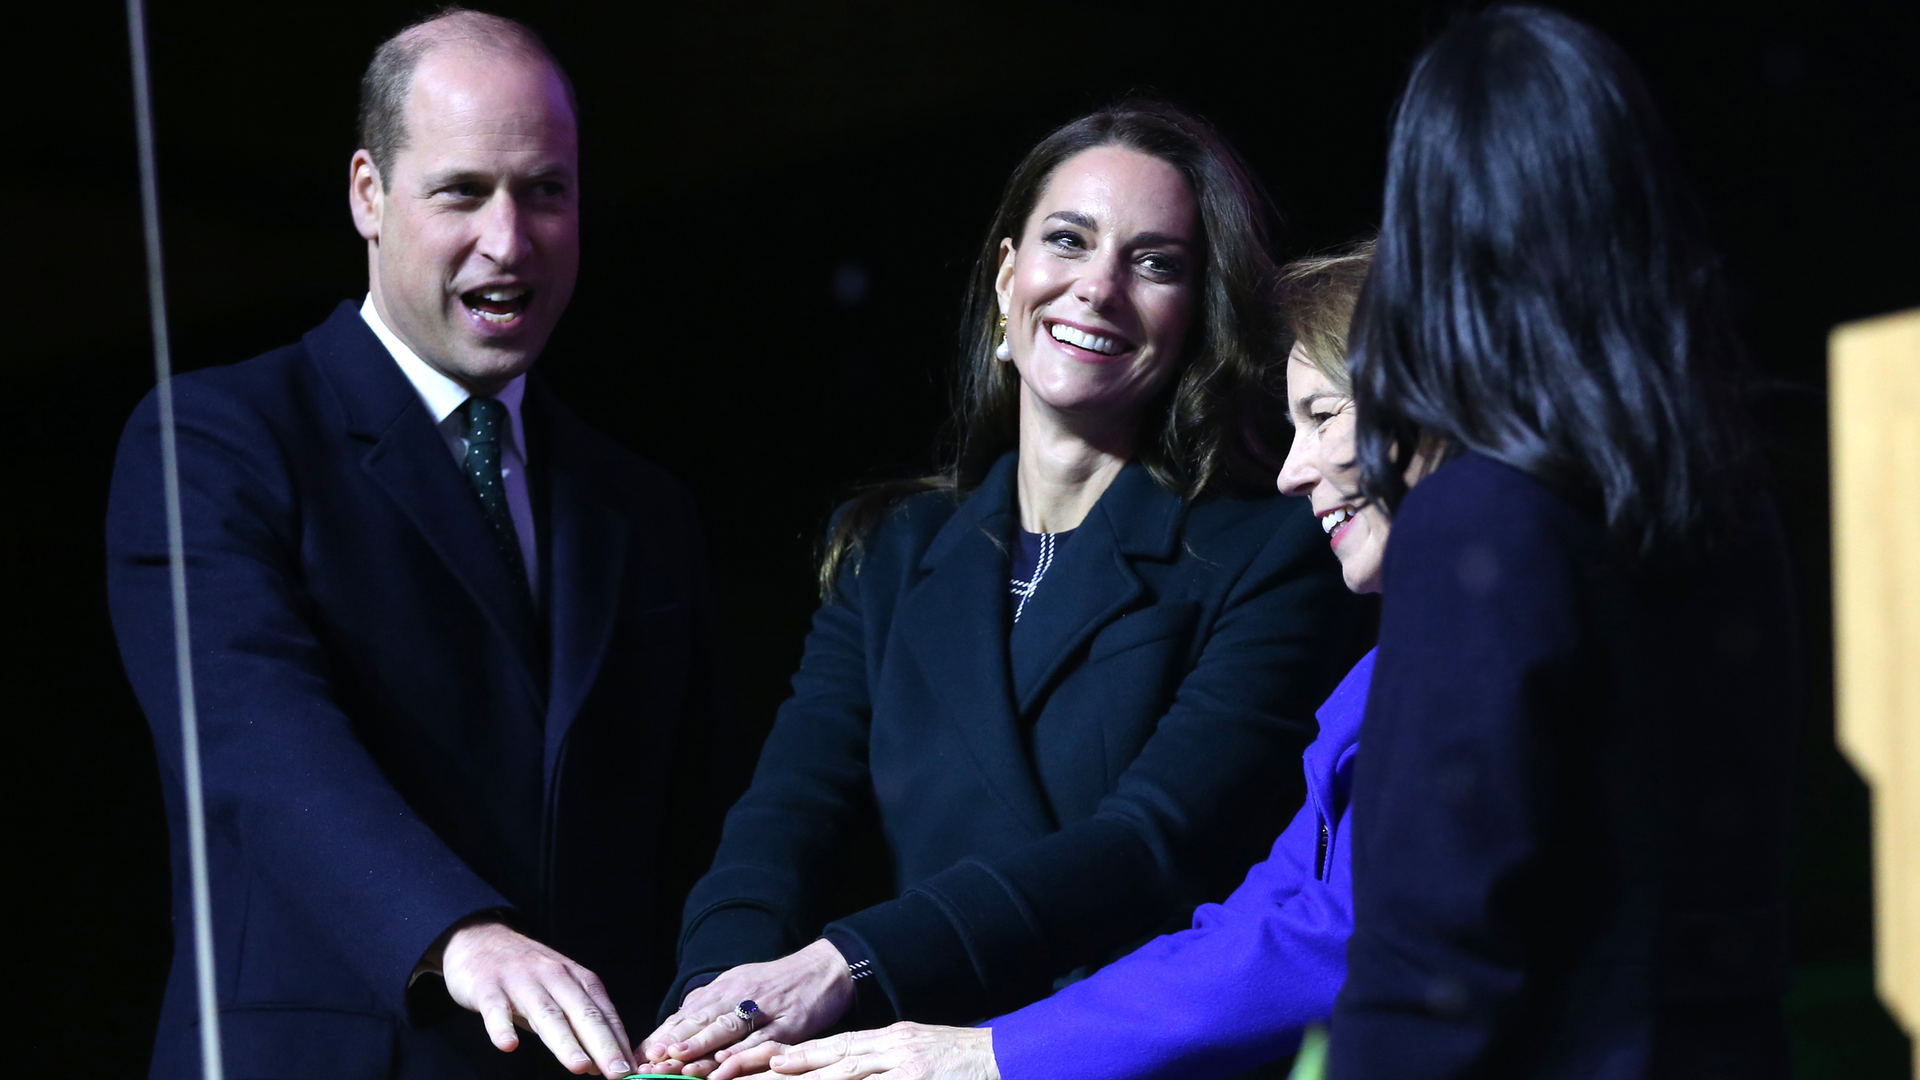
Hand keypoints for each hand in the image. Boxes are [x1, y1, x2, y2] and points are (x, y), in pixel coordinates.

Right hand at [436, 919, 635, 1076]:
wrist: (479, 939)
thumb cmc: (525, 975)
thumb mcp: (556, 992)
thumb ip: (576, 1024)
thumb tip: (600, 1064)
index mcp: (575, 978)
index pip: (603, 1012)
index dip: (618, 1042)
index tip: (631, 1070)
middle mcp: (553, 976)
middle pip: (582, 1013)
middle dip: (602, 1045)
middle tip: (617, 1073)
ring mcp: (520, 980)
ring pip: (546, 1012)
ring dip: (565, 1041)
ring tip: (580, 1066)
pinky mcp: (487, 986)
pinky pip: (495, 1009)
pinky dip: (501, 1027)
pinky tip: (508, 1045)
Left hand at [643, 939, 854, 1073]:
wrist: (824, 969)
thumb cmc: (776, 981)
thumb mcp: (739, 983)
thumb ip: (709, 1002)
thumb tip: (674, 1023)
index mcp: (724, 989)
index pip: (687, 1014)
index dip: (663, 1034)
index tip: (641, 1053)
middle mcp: (740, 996)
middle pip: (702, 1021)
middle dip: (674, 1043)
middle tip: (651, 1061)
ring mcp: (765, 1010)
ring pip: (728, 1030)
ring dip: (702, 1047)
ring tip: (679, 1061)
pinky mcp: (789, 1023)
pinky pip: (763, 1039)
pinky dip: (743, 1052)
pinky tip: (727, 1062)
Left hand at [732, 1023, 996, 1079]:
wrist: (1012, 1058)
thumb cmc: (966, 1062)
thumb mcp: (920, 1051)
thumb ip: (885, 1061)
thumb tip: (849, 1070)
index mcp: (890, 1040)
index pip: (833, 1049)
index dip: (795, 1056)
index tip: (760, 1063)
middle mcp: (892, 1049)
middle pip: (829, 1060)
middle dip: (785, 1070)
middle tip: (747, 1074)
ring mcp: (904, 1066)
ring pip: (844, 1074)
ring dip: (807, 1079)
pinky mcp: (917, 1079)